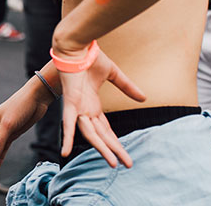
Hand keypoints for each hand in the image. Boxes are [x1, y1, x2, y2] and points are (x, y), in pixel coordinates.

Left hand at [53, 39, 146, 168]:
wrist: (77, 46)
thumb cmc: (90, 57)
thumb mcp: (113, 74)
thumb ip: (126, 87)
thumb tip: (144, 98)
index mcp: (93, 104)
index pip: (106, 129)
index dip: (115, 142)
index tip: (125, 155)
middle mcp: (85, 109)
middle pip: (102, 136)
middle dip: (114, 150)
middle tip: (127, 165)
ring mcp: (77, 108)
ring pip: (90, 134)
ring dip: (101, 149)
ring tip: (113, 164)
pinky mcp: (70, 103)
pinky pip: (68, 123)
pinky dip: (68, 138)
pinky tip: (66, 152)